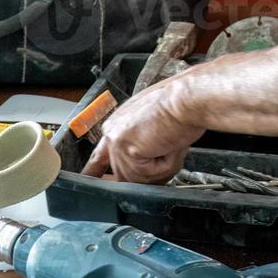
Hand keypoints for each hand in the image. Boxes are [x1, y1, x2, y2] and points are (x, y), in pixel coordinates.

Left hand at [81, 79, 203, 183]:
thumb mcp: (153, 125)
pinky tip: (169, 145)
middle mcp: (112, 132)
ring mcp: (117, 142)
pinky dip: (166, 166)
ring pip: (139, 179)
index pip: (100, 156)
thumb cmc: (179, 106)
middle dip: (150, 172)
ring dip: (162, 169)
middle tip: (168, 151)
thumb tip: (143, 167)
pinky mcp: (127, 150)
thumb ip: (141, 147)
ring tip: (171, 143)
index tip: (89, 180)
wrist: (188, 98)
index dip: (96, 171)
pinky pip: (149, 177)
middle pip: (125, 175)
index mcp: (117, 124)